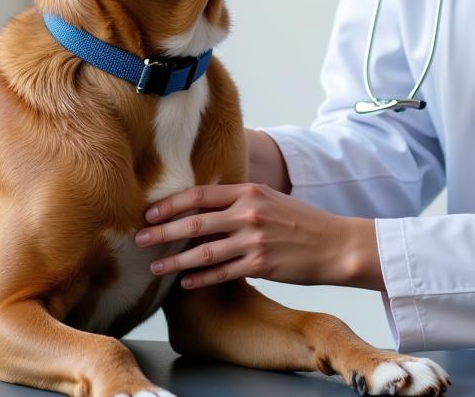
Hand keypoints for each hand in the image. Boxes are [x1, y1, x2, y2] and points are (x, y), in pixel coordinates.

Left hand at [134, 183, 383, 291]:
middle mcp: (249, 212)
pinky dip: (200, 278)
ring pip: (204, 251)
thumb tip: (207, 203)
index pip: (201, 194)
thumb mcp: (271, 199)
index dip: (172, 203)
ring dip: (175, 260)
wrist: (334, 243)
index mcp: (250, 191)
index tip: (150, 212)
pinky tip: (185, 283)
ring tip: (154, 267)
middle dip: (163, 231)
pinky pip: (222, 273)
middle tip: (140, 238)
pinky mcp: (261, 264)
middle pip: (195, 222)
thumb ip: (241, 199)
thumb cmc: (301, 221)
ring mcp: (254, 239)